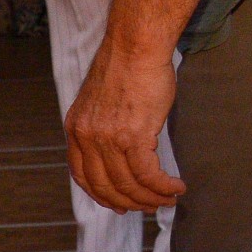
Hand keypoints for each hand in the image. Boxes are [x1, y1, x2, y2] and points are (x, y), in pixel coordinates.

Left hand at [66, 47, 185, 213]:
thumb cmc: (127, 66)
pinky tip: (176, 188)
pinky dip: (163, 187)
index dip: (101, 195)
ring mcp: (108, 138)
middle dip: (129, 203)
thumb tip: (120, 151)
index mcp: (76, 128)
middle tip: (150, 206)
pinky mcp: (133, 136)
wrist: (136, 45)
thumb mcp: (102, 101)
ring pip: (128, 185)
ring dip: (151, 198)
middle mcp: (87, 137)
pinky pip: (147, 175)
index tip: (119, 204)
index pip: (82, 175)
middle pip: (105, 187)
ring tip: (168, 199)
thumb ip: (103, 127)